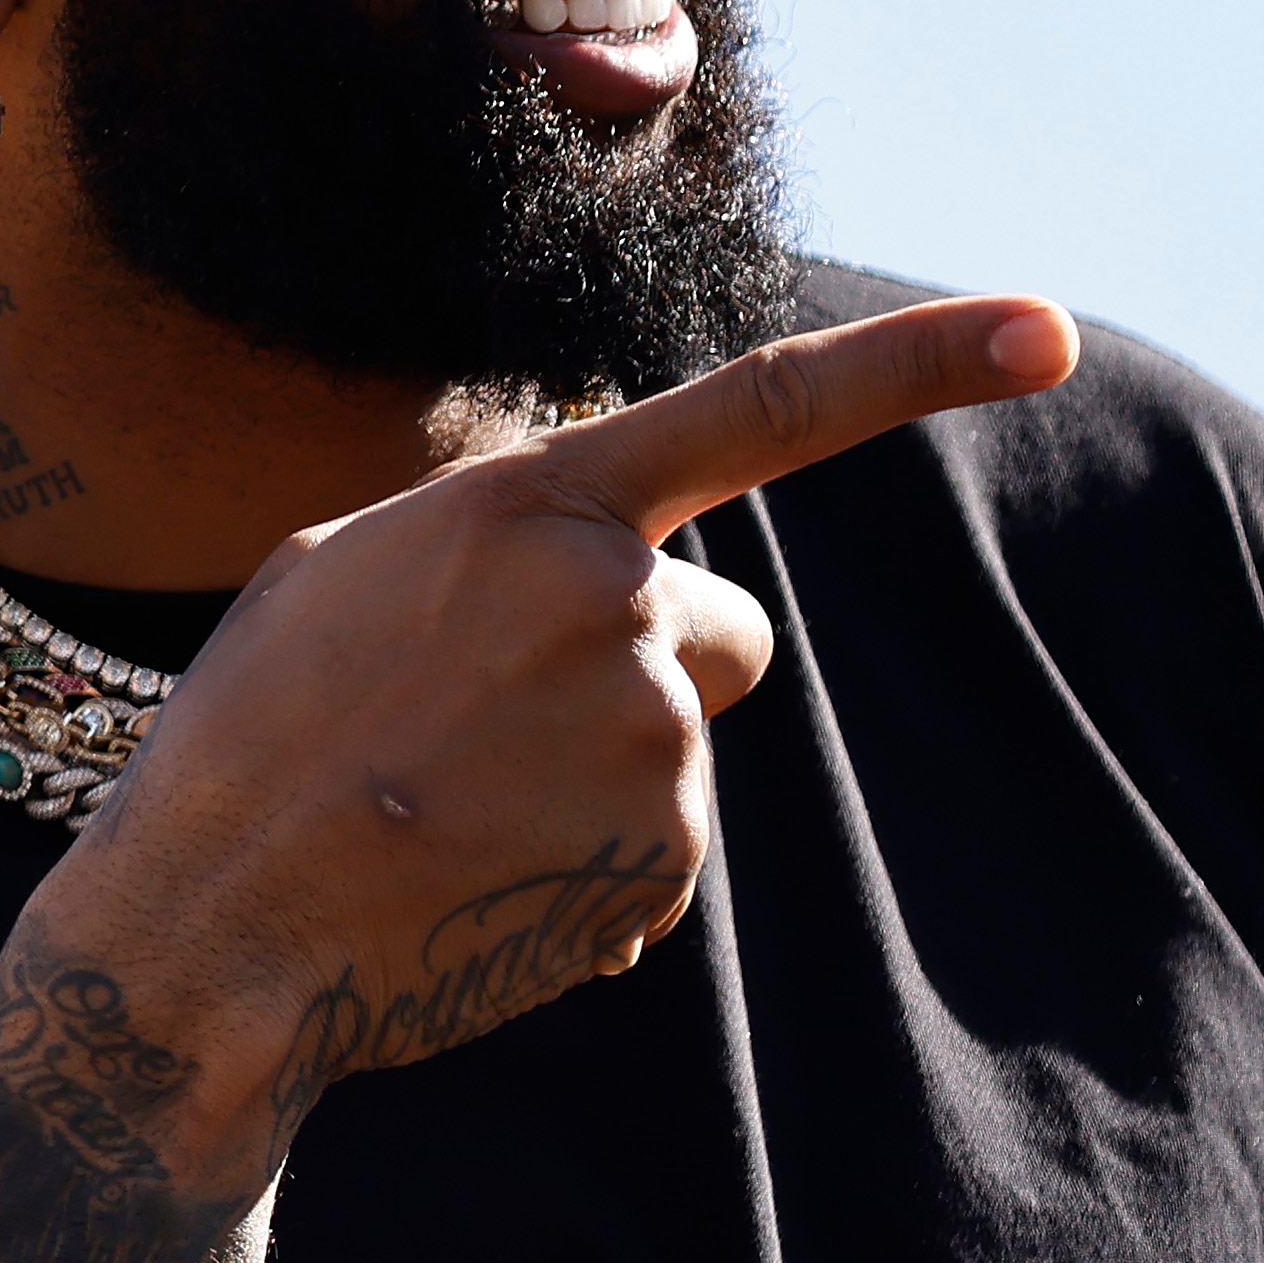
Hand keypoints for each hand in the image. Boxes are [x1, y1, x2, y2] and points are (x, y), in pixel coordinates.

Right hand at [0, 295, 1078, 1195]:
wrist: (214, 934)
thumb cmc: (254, 743)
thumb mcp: (351, 576)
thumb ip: (500, 539)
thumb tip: (602, 569)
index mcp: (531, 504)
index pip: (763, 405)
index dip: (922, 361)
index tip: (1049, 328)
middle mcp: (615, 600)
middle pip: (717, 631)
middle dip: (643, 677)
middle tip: (483, 736)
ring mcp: (650, 733)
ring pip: (679, 751)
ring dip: (594, 787)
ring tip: (451, 817)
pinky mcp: (660, 853)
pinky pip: (659, 856)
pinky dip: (588, 878)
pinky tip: (477, 884)